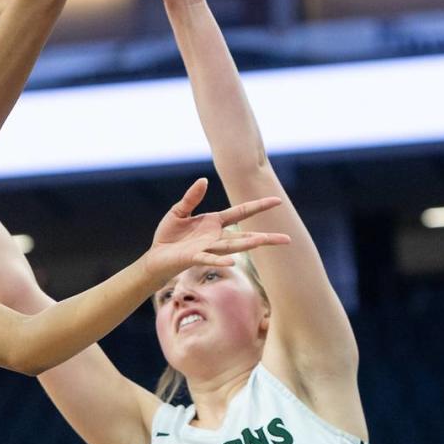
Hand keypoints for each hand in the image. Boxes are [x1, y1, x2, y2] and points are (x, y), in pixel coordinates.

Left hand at [144, 178, 289, 283]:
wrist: (156, 257)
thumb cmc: (169, 235)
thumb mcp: (179, 211)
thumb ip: (192, 197)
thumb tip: (204, 180)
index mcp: (214, 223)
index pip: (241, 213)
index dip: (258, 206)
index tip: (277, 200)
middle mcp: (215, 237)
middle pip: (244, 236)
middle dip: (265, 238)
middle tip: (287, 239)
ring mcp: (207, 248)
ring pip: (232, 247)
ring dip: (248, 245)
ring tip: (265, 241)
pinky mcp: (194, 257)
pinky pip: (209, 259)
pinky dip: (219, 261)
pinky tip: (232, 263)